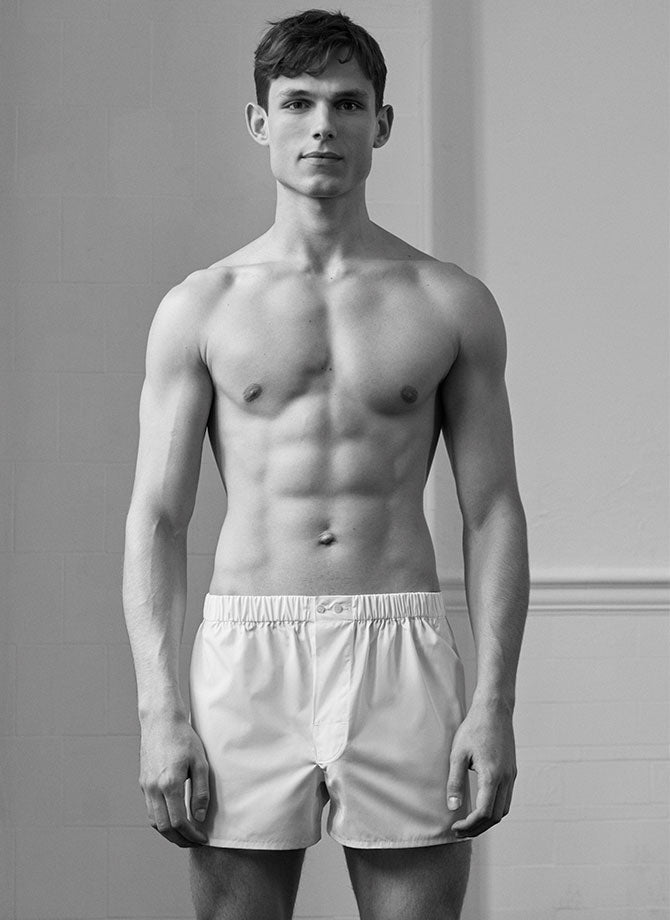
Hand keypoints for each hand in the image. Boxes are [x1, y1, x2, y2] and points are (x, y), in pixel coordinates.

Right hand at [139, 713, 209, 846]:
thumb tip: (199, 817)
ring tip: (185, 834)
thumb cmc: (184, 738)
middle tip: (194, 842)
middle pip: (164, 828)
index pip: (179, 822)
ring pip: (154, 821)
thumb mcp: (200, 762)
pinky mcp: (143, 782)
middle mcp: (154, 788)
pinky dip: (161, 820)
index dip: (191, 835)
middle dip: (180, 840)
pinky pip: (150, 809)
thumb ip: (200, 792)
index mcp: (170, 784)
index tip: (202, 838)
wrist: (161, 721)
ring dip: (169, 833)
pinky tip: (173, 818)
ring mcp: (146, 786)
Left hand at [446, 699, 516, 837]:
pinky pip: (507, 798)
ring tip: (469, 823)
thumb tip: (453, 807)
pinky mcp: (512, 771)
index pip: (484, 813)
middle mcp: (506, 779)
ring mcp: (512, 776)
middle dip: (478, 828)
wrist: (494, 710)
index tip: (455, 827)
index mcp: (493, 776)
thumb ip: (455, 782)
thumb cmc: (474, 729)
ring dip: (488, 820)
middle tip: (459, 831)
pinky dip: (495, 809)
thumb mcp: (458, 754)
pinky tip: (480, 807)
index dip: (470, 825)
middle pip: (496, 816)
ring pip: (504, 809)